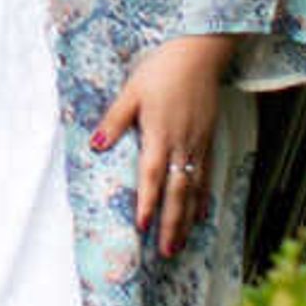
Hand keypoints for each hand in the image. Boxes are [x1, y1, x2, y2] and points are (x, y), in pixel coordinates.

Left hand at [91, 34, 232, 259]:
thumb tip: (95, 146)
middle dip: (171, 223)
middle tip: (166, 252)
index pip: (152, 175)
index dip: (146, 202)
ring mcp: (199, 143)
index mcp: (159, 133)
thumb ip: (115, 121)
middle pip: (177, 191)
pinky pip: (207, 175)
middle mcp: (182, 144)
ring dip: (186, 218)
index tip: (141, 227)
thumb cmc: (162, 70)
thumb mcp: (132, 91)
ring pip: (194, 188)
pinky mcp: (209, 138)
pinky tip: (201, 214)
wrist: (200, 53)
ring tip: (181, 243)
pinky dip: (203, 198)